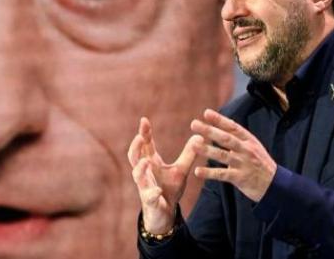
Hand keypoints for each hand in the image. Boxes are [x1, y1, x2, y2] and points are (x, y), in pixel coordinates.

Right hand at [127, 117, 200, 233]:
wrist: (165, 214)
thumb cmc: (169, 189)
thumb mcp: (181, 170)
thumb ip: (188, 154)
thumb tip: (199, 136)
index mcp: (152, 164)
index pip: (145, 146)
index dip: (144, 133)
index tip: (144, 119)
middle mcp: (145, 173)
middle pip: (135, 157)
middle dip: (136, 147)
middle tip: (140, 137)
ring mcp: (145, 187)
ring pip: (138, 176)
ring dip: (140, 169)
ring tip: (146, 161)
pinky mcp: (150, 202)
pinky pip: (149, 197)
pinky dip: (152, 194)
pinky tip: (157, 191)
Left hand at [191, 109, 276, 201]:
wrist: (275, 184)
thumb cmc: (259, 163)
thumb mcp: (253, 146)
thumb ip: (238, 138)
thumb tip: (221, 124)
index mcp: (249, 140)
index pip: (233, 127)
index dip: (219, 119)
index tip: (206, 113)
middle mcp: (246, 150)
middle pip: (226, 138)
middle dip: (209, 130)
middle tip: (194, 124)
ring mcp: (243, 164)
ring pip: (223, 155)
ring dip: (207, 150)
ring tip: (193, 145)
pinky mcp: (240, 178)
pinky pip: (222, 174)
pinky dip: (209, 173)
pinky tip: (197, 171)